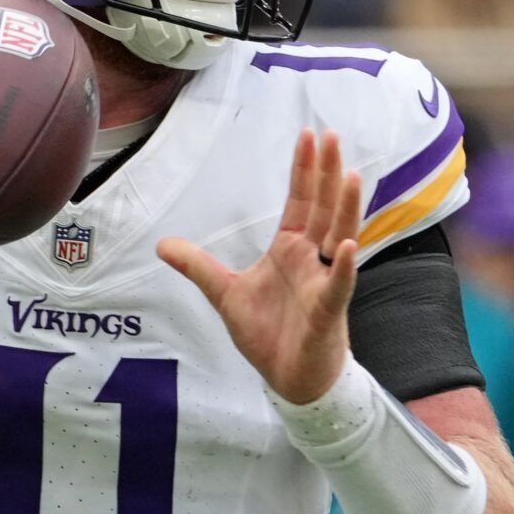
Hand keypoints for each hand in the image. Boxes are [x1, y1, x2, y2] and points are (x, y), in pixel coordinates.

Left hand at [159, 130, 361, 404]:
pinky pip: (338, 285)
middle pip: (322, 208)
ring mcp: (323, 282)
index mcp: (290, 249)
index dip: (304, 169)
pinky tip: (347, 244)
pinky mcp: (327, 310)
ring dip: (345, 207)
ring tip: (351, 175)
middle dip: (327, 172)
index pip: (300, 201)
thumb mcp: (224, 294)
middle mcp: (312, 259)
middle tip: (331, 134)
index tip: (309, 135)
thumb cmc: (268, 334)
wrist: (289, 378)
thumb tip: (162, 245)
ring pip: (339, 236)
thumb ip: (198, 267)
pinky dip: (344, 266)